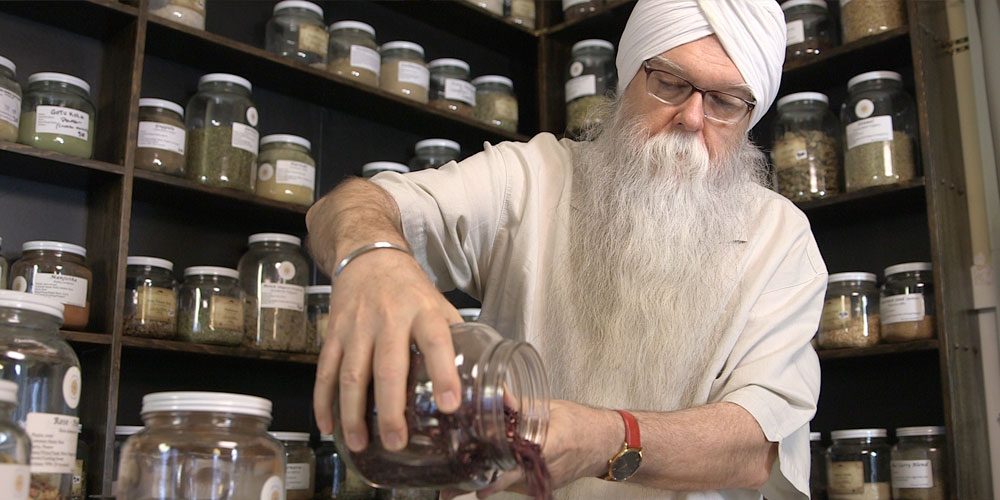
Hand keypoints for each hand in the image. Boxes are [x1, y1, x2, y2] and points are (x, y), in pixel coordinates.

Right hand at [313, 248, 463, 451]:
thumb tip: (509, 399)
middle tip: (396, 442)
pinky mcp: (334, 333)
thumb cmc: (413, 292)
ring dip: (353, 413)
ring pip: (352, 374)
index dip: (444, 373)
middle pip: (388, 367)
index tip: (450, 404)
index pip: (437, 342)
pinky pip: (325, 370)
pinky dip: (323, 400)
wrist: (369, 257)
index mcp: (424, 313)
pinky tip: (328, 426)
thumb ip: (470, 351)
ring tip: (360, 444)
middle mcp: (389, 319)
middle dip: (390, 408)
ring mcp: (357, 327)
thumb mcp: (445, 310)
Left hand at [472, 400, 619, 497]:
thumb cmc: (583, 423)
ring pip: (509, 485)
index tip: (468, 472)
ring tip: (462, 479)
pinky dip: (503, 480)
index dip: (490, 467)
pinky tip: (489, 473)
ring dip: (489, 481)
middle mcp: (543, 469)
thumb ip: (521, 407)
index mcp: (547, 446)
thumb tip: (496, 396)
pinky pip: (518, 484)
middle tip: (454, 483)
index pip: (513, 462)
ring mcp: (543, 481)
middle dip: (480, 481)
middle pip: (505, 479)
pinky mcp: (542, 485)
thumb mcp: (551, 408)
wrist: (606, 444)